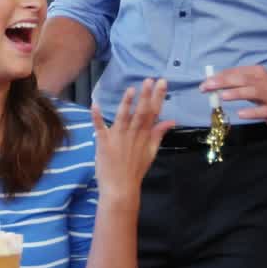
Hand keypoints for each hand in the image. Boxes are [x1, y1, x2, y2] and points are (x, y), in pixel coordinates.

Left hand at [91, 79, 174, 203]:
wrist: (121, 188)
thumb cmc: (135, 170)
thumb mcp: (151, 152)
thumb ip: (159, 134)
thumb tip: (171, 120)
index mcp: (145, 136)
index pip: (153, 113)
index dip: (157, 97)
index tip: (162, 83)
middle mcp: (133, 135)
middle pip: (141, 113)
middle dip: (146, 96)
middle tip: (150, 80)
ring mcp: (118, 138)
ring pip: (123, 118)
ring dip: (126, 103)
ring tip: (131, 89)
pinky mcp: (103, 143)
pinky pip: (100, 128)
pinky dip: (97, 117)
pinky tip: (94, 104)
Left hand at [201, 66, 266, 128]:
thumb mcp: (254, 81)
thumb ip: (236, 81)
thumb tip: (212, 82)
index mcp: (256, 72)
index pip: (236, 72)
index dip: (219, 77)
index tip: (205, 83)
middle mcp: (263, 82)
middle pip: (242, 80)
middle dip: (223, 82)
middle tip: (207, 87)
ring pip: (252, 92)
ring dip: (237, 93)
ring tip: (222, 96)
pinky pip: (262, 111)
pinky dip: (251, 112)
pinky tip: (240, 113)